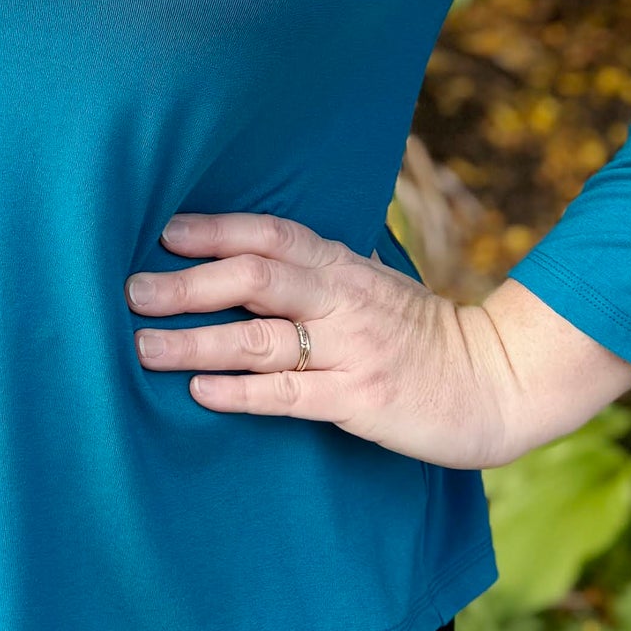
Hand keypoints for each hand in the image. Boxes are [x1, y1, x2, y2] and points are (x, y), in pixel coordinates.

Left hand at [125, 209, 630, 470]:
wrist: (499, 381)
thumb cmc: (425, 336)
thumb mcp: (376, 287)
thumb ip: (322, 271)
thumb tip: (254, 253)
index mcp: (346, 267)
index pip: (272, 234)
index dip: (215, 230)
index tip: (163, 233)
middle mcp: (344, 300)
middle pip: (256, 277)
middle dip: (188, 282)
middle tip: (131, 290)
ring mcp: (353, 350)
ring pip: (262, 337)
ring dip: (197, 340)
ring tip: (144, 346)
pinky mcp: (361, 399)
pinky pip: (291, 394)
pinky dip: (243, 391)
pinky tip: (202, 392)